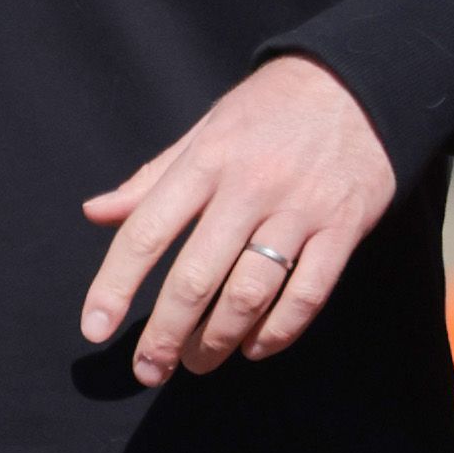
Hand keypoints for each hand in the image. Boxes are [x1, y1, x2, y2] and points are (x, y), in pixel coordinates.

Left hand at [82, 57, 395, 383]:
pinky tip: (255, 347)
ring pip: (250, 294)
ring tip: (198, 362)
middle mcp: (248, 187)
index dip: (114, 286)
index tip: (95, 329)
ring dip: (219, 340)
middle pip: (195, 278)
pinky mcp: (343, 228)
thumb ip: (151, 180)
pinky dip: (279, 331)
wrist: (359, 83)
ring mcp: (299, 210)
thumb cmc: (267, 112)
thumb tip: (94, 213)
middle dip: (166, 335)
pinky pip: (307, 294)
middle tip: (149, 369)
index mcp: (204, 161)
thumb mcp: (202, 131)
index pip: (145, 232)